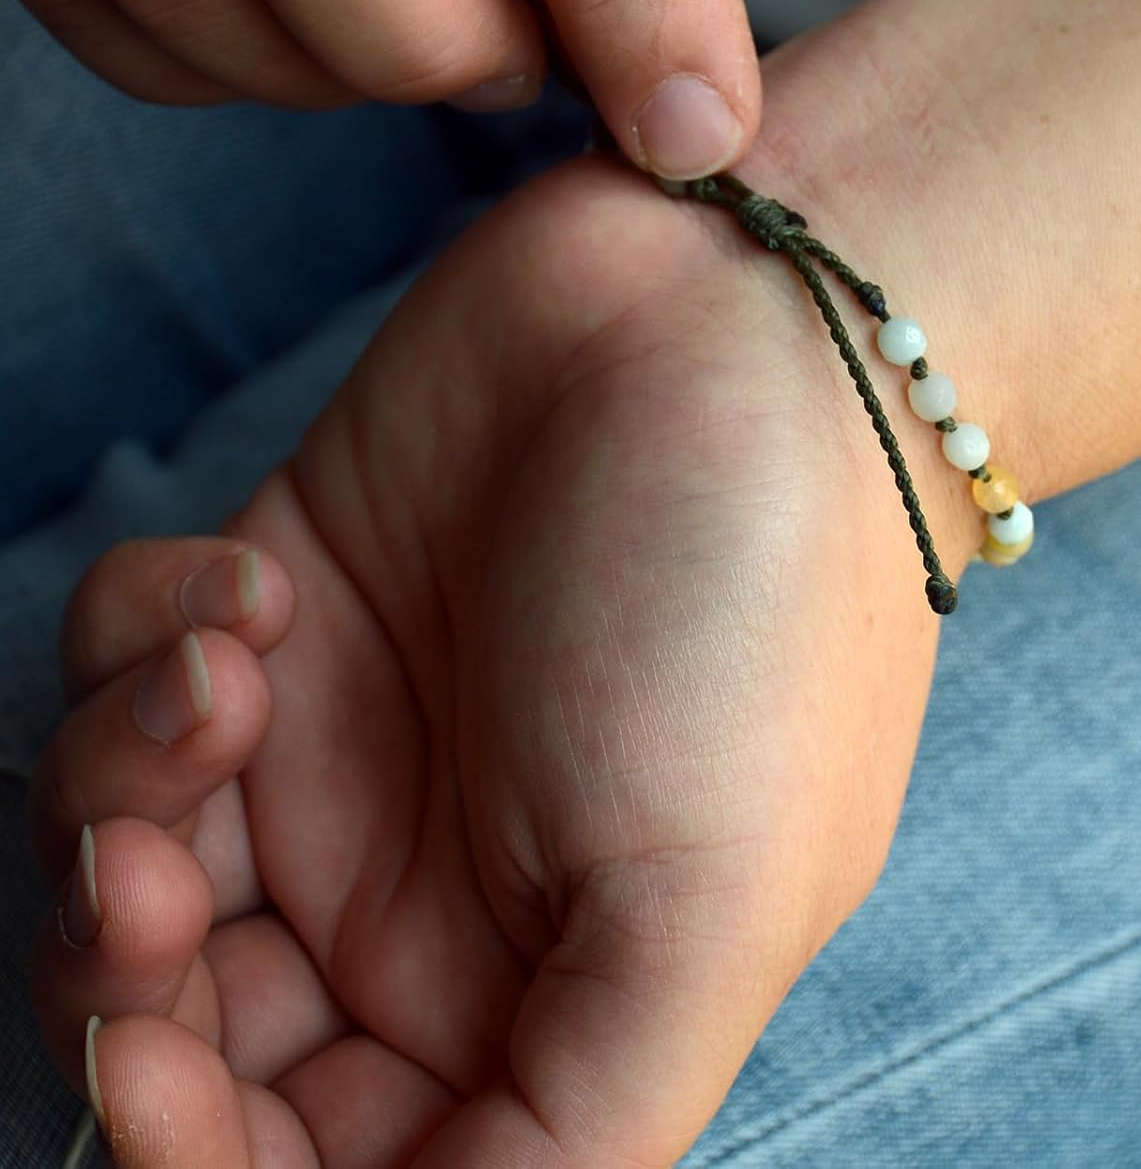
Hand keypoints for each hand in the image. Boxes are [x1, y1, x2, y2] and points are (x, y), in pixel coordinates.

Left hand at [29, 137, 974, 1163]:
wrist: (740, 319)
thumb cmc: (758, 613)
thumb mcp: (716, 902)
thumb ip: (581, 1121)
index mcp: (535, 990)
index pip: (328, 1163)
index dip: (202, 1162)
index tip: (148, 1067)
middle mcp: (427, 884)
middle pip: (189, 1029)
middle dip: (127, 981)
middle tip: (155, 882)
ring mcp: (341, 738)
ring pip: (128, 850)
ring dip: (121, 793)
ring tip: (224, 688)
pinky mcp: (279, 602)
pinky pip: (120, 673)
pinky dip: (138, 644)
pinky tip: (257, 588)